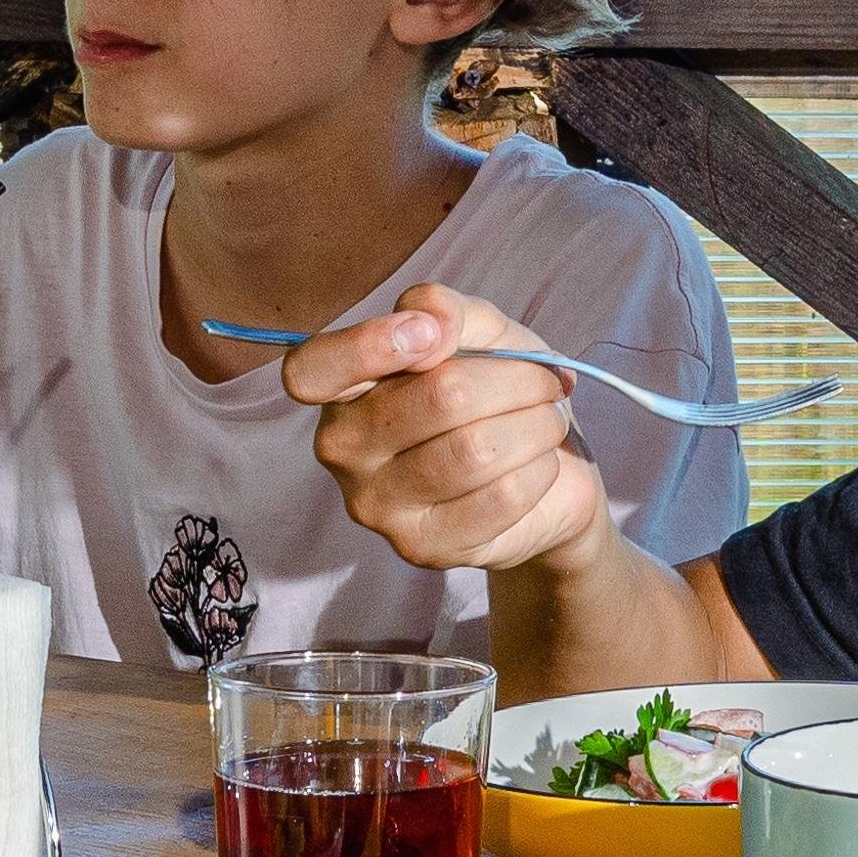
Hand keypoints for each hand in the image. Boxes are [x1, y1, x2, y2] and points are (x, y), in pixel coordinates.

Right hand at [290, 283, 608, 575]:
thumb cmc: (496, 394)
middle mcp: (342, 448)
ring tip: (547, 421)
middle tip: (544, 383)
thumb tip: (428, 323)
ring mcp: (376, 506)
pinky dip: (540, 469)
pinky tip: (538, 465)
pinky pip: (501, 497)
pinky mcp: (422, 547)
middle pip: (441, 397)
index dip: (370, 345)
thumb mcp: (479, 332)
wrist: (546, 474)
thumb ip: (445, 309)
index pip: (310, 371)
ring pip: (476, 450)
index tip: (434, 336)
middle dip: (515, 380)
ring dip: (536, 425)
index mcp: (341, 388)